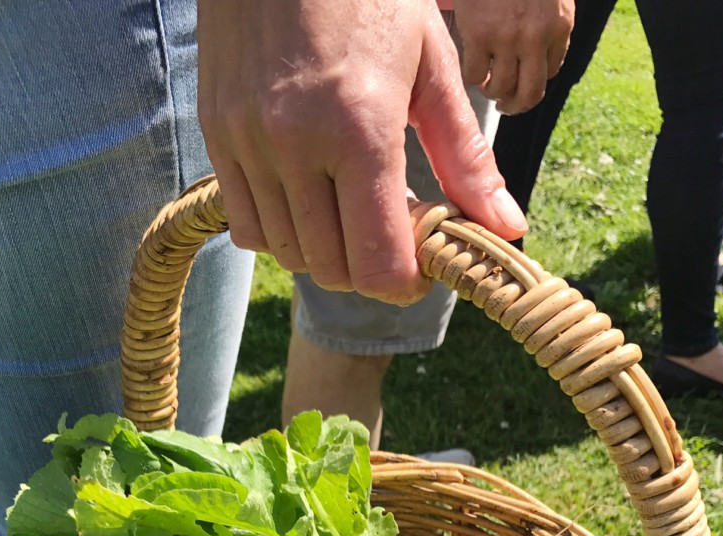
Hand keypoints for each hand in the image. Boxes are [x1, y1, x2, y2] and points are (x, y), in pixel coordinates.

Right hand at [197, 0, 526, 305]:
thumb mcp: (431, 66)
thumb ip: (466, 157)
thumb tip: (505, 227)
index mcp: (360, 128)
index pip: (377, 264)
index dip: (405, 283)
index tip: (422, 267)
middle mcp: (296, 145)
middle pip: (334, 270)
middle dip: (370, 269)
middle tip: (392, 230)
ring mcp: (248, 143)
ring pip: (289, 255)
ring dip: (328, 252)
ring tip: (351, 208)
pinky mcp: (217, 137)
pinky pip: (247, 228)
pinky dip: (282, 233)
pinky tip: (307, 198)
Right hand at [455, 0, 574, 113]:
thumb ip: (547, 24)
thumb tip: (535, 64)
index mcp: (558, 26)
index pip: (550, 73)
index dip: (534, 80)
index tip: (522, 80)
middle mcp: (535, 37)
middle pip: (529, 93)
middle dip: (516, 105)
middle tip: (506, 105)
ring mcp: (506, 38)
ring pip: (500, 88)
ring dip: (493, 92)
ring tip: (487, 83)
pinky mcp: (478, 35)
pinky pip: (475, 74)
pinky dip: (473, 77)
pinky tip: (474, 67)